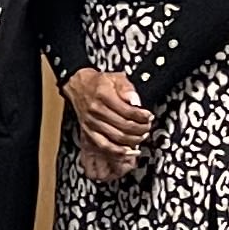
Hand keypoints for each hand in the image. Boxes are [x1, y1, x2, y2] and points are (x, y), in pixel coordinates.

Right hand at [62, 67, 152, 182]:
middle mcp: (96, 111)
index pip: (128, 111)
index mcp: (103, 96)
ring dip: (134, 139)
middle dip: (141, 128)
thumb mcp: (116, 78)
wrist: (79, 87)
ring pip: (117, 138)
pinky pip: (105, 146)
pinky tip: (130, 152)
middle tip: (147, 126)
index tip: (149, 116)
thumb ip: (127, 88)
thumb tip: (136, 101)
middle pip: (124, 126)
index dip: (142, 116)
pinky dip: (119, 152)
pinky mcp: (89, 133)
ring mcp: (92, 124)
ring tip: (142, 135)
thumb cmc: (99, 83)